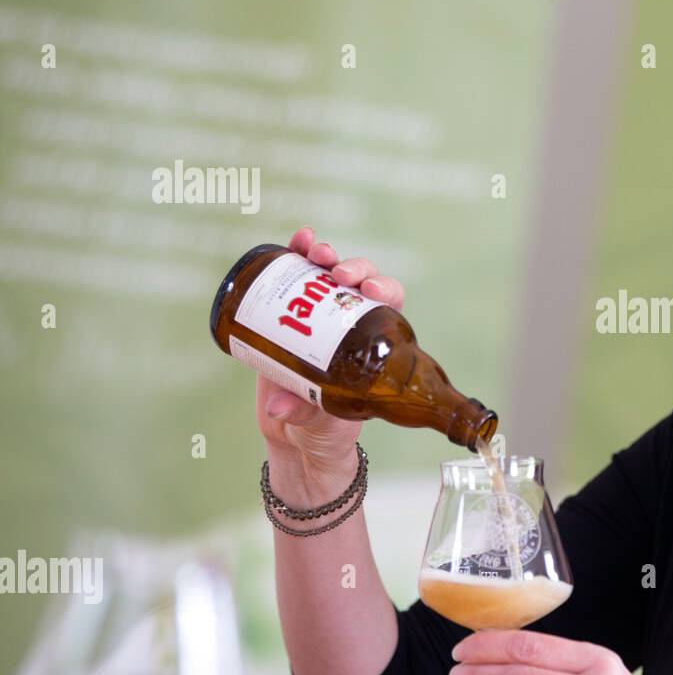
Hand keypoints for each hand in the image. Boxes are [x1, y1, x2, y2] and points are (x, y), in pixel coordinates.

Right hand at [256, 225, 406, 477]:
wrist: (296, 433)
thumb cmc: (324, 428)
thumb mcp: (320, 421)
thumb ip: (302, 411)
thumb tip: (279, 406)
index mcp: (374, 344)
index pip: (389, 305)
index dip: (385, 290)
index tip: (372, 291)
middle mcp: (351, 323)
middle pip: (362, 282)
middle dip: (355, 268)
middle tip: (340, 274)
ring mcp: (321, 314)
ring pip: (331, 273)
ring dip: (326, 255)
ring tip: (315, 252)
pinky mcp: (291, 313)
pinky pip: (298, 276)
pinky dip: (299, 253)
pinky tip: (298, 241)